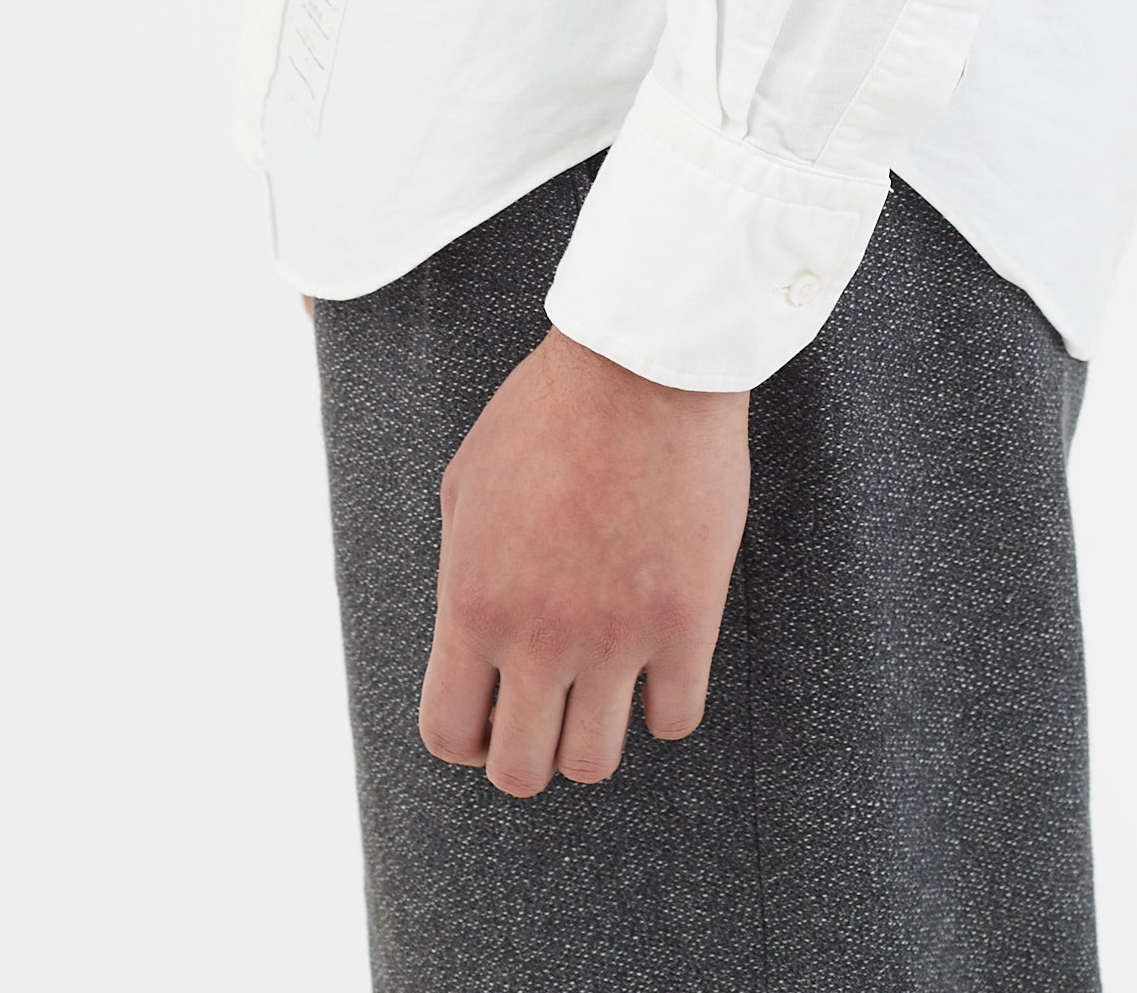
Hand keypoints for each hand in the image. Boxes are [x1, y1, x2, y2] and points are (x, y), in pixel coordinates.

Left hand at [419, 324, 750, 793]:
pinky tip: (660, 660)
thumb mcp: (467, 484)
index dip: (469, 739)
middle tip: (548, 706)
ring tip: (603, 686)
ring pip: (595, 762)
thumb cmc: (546, 410)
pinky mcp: (687, 623)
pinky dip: (665, 704)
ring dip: (593, 733)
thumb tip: (468, 640)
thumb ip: (460, 573)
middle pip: (521, 770)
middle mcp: (540, 636)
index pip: (450, 735)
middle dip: (528, 748)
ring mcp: (616, 636)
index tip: (492, 715)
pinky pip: (675, 720)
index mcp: (473, 603)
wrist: (642, 366)